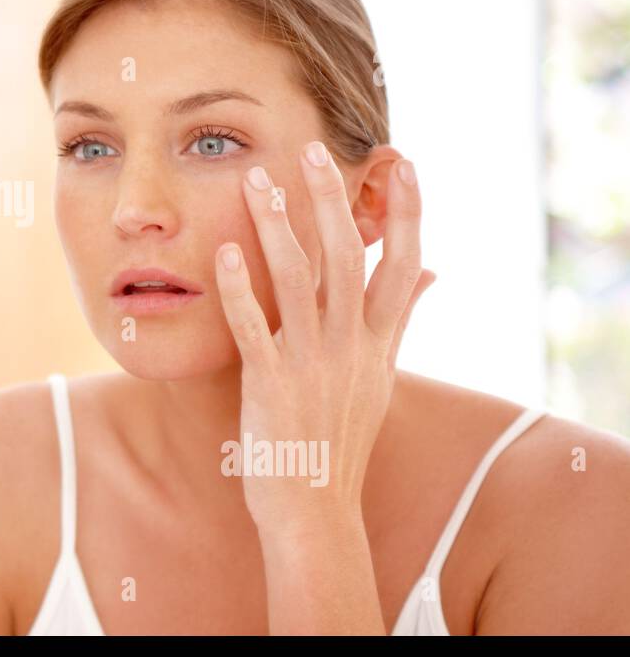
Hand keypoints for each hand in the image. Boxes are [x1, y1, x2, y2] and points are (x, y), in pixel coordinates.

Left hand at [213, 141, 434, 539]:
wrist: (317, 507)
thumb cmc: (341, 437)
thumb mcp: (380, 375)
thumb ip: (400, 319)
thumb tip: (432, 273)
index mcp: (379, 341)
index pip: (402, 262)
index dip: (405, 211)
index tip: (401, 161)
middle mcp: (352, 346)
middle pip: (348, 258)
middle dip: (333, 201)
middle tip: (315, 149)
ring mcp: (312, 364)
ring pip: (299, 282)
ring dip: (278, 229)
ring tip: (258, 182)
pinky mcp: (271, 384)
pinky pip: (253, 328)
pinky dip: (239, 289)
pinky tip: (224, 253)